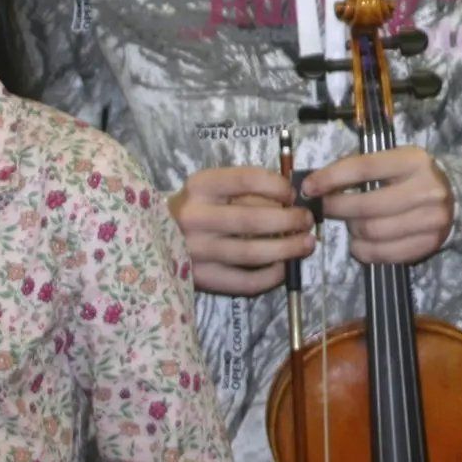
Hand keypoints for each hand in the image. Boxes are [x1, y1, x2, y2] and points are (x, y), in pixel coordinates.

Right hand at [168, 165, 315, 295]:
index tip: (293, 194)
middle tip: (307, 220)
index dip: (277, 186)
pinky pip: (244, 281)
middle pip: (252, 219)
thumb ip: (246, 189)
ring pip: (251, 252)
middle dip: (289, 220)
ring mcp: (196, 250)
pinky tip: (284, 268)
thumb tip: (291, 197)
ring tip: (307, 244)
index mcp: (200, 186)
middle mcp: (195, 217)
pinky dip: (270, 276)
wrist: (155, 237)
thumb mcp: (213, 188)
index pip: (246, 180)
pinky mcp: (201, 278)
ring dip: (287, 248)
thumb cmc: (197, 208)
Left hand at [303, 145, 453, 263]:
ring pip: (373, 232)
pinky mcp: (429, 244)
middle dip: (337, 208)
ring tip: (350, 224)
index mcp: (413, 160)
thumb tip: (317, 183)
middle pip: (366, 206)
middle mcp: (426, 189)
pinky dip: (363, 250)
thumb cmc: (412, 176)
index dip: (331, 178)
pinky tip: (360, 242)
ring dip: (352, 231)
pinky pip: (383, 254)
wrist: (457, 198)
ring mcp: (431, 220)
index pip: (364, 168)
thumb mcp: (392, 160)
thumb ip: (359, 168)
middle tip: (325, 208)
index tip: (310, 187)